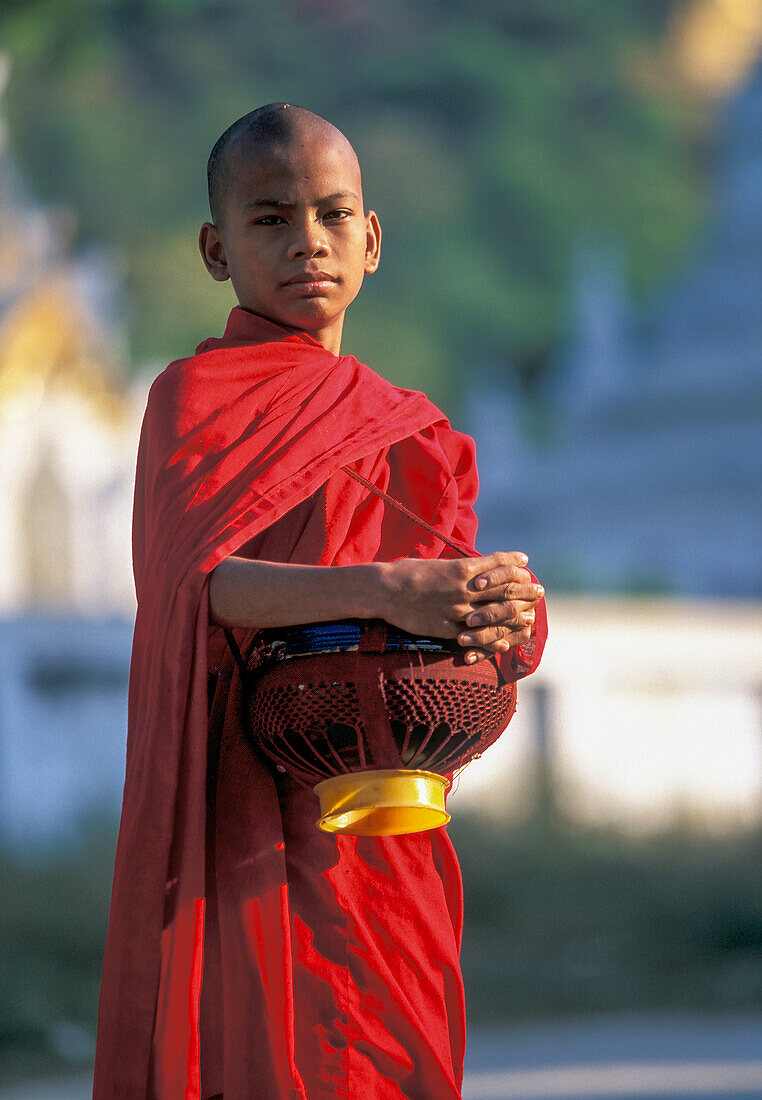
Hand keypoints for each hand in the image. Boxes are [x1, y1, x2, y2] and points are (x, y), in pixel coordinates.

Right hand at [378, 551, 542, 661]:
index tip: (527, 564)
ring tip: (530, 616)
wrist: (384, 590)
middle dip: (526, 591)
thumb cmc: (408, 572)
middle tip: (540, 591)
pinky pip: (476, 637)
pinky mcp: (446, 628)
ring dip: (516, 616)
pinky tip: (506, 641)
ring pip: (495, 616)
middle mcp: (464, 589)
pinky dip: (494, 639)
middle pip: (505, 591)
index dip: (516, 566)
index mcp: (462, 568)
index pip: (499, 567)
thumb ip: (460, 567)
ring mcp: (457, 610)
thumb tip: (479, 566)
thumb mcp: (438, 564)